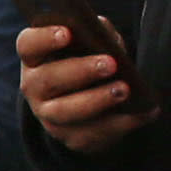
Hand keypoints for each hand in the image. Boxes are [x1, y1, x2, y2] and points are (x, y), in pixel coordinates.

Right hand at [18, 32, 148, 153]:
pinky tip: (141, 112)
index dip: (44, 38)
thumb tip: (109, 39)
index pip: (29, 45)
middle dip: (80, 70)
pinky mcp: (71, 137)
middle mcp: (35, 87)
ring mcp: (49, 115)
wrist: (88, 106)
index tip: (67, 33)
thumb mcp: (91, 45)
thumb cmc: (87, 63)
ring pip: (65, 111)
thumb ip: (99, 35)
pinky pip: (93, 133)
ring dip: (97, 100)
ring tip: (124, 90)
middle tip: (110, 64)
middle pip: (48, 79)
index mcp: (36, 57)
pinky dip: (121, 123)